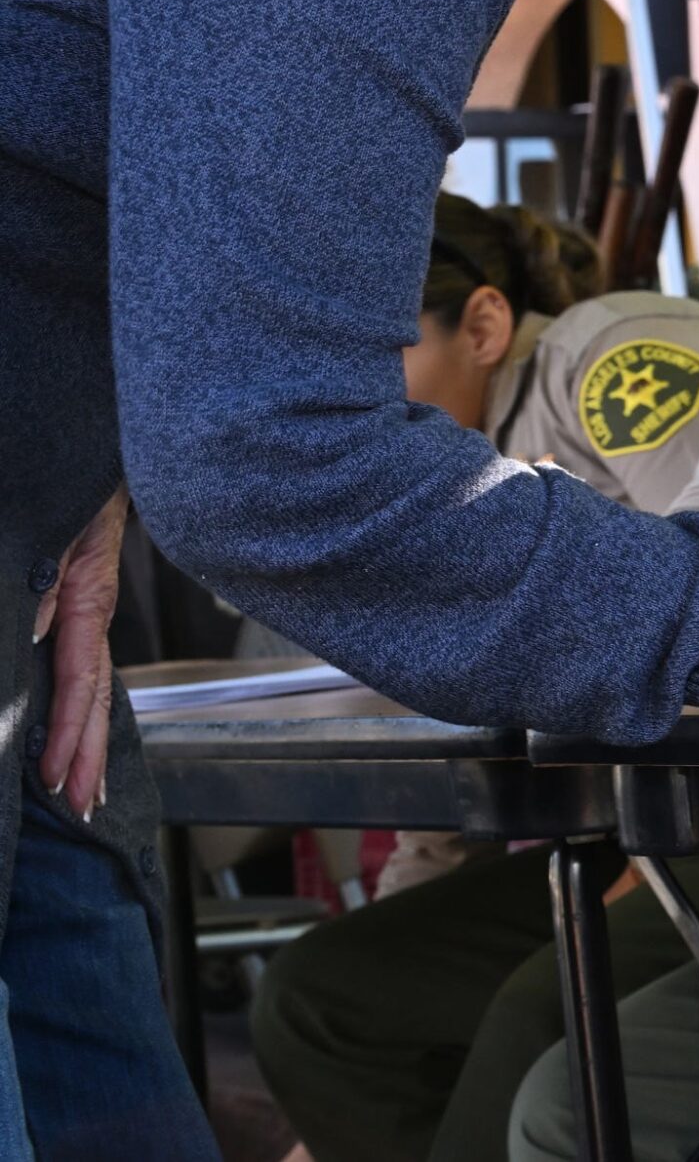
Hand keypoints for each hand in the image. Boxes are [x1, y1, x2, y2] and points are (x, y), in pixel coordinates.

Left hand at [35, 488, 127, 818]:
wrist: (101, 445)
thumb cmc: (74, 484)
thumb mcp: (52, 530)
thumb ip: (42, 583)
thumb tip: (40, 631)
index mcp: (86, 598)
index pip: (78, 680)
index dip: (65, 732)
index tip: (54, 777)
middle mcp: (91, 613)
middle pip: (94, 698)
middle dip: (87, 757)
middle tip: (80, 810)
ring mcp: (86, 611)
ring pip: (93, 688)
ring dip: (89, 742)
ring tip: (88, 793)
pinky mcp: (75, 605)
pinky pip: (84, 668)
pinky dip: (83, 710)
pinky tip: (79, 732)